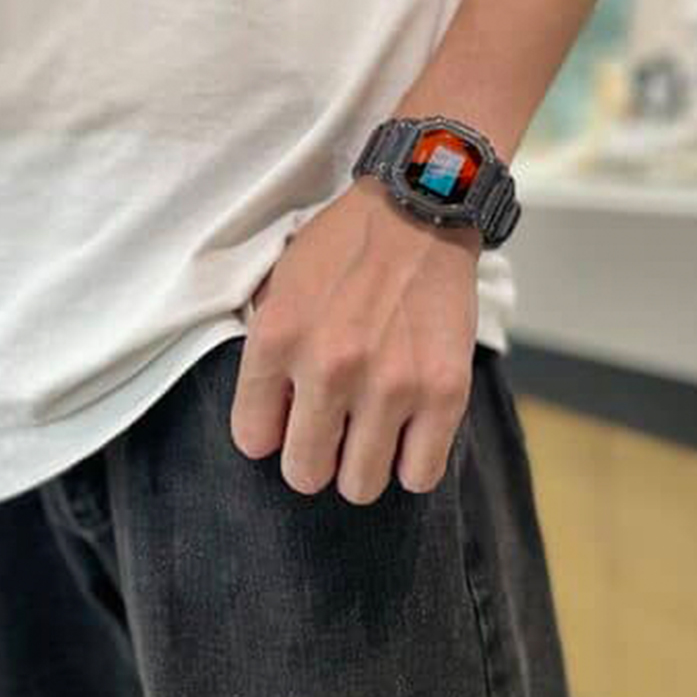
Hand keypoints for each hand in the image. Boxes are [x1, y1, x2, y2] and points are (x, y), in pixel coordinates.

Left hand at [230, 175, 481, 504]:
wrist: (418, 211)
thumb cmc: (342, 249)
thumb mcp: (277, 285)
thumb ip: (265, 351)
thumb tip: (266, 418)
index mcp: (277, 338)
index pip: (251, 438)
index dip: (267, 434)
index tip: (283, 421)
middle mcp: (329, 368)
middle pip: (305, 473)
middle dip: (312, 459)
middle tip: (328, 434)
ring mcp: (390, 384)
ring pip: (362, 485)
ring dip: (362, 465)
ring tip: (369, 433)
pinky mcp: (444, 392)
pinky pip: (421, 474)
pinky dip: (412, 462)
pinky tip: (408, 432)